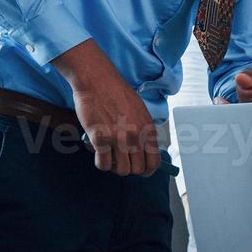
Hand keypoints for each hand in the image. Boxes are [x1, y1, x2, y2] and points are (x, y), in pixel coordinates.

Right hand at [53, 40, 159, 176]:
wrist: (97, 80)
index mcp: (148, 128)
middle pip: (137, 169)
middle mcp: (136, 136)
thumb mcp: (139, 111)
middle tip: (120, 160)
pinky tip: (99, 153)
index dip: (147, 170)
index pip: (154, 161)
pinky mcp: (100, 139)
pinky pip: (103, 164)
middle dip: (129, 168)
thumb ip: (142, 130)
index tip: (141, 171)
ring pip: (121, 171)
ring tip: (110, 155)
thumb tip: (143, 149)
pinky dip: (101, 163)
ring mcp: (118, 138)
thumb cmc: (117, 93)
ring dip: (115, 167)